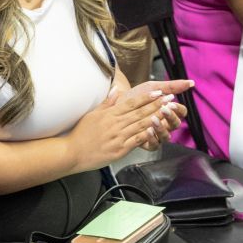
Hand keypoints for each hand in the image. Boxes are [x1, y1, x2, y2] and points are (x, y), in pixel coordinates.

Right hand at [67, 82, 184, 171]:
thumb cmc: (81, 134)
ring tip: (168, 112)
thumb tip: (118, 90)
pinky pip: (137, 140)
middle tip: (170, 98)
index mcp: (110, 114)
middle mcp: (115, 123)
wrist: (72, 152)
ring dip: (156, 117)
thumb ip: (107, 103)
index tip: (158, 91)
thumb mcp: (93, 114)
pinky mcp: (120, 149)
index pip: (131, 102)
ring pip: (141, 125)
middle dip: (156, 104)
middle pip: (139, 112)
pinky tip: (158, 130)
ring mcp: (118, 136)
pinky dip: (148, 134)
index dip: (146, 97)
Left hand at [128, 78, 189, 149]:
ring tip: (153, 119)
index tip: (171, 102)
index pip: (181, 112)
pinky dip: (152, 139)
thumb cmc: (137, 95)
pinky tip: (147, 130)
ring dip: (161, 128)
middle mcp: (165, 124)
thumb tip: (192, 82)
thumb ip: (172, 86)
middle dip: (170, 117)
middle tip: (163, 109)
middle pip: (175, 124)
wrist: (117, 103)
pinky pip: (154, 145)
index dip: (178, 109)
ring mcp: (157, 134)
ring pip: (166, 136)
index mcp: (169, 111)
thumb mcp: (154, 87)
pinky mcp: (146, 142)